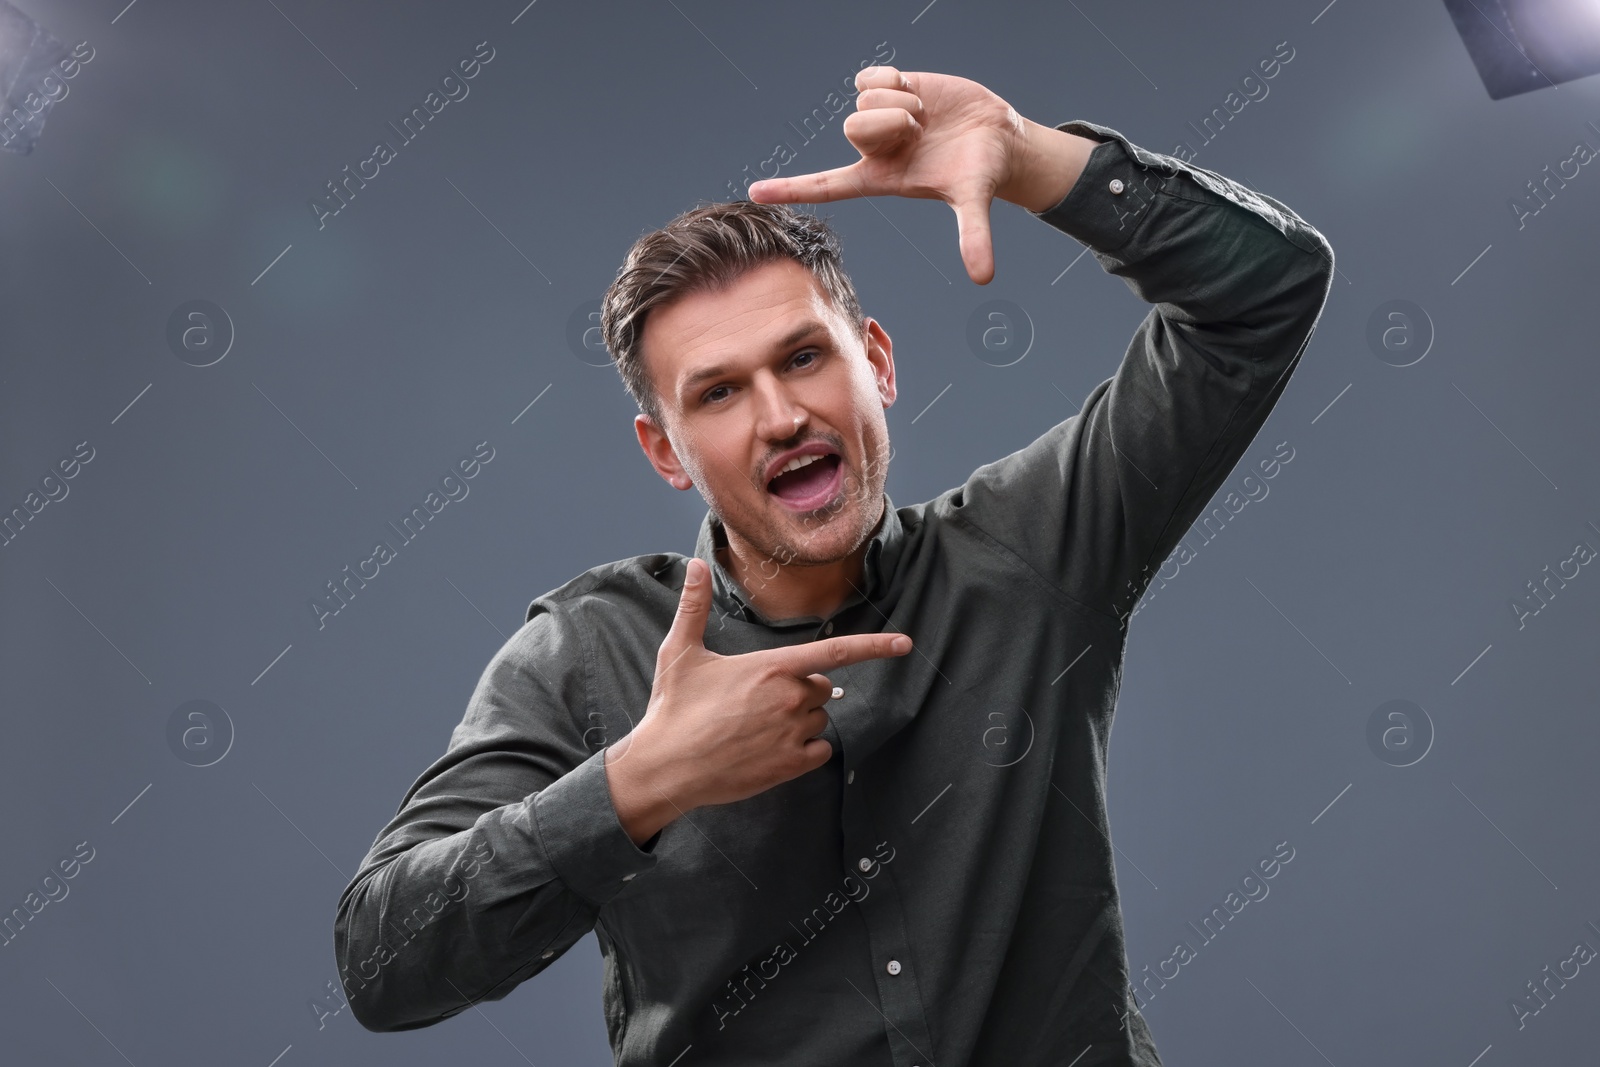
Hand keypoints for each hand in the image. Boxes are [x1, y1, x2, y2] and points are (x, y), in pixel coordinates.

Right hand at [604, 558, 912, 842]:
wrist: (666, 766)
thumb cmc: (673, 708)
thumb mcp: (679, 652)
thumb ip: (693, 606)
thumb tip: (696, 565)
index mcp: (772, 667)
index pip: (835, 652)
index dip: (875, 646)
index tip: (905, 644)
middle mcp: (790, 699)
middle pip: (822, 687)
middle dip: (800, 690)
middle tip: (756, 701)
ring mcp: (792, 734)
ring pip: (820, 720)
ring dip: (800, 721)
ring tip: (756, 727)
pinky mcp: (789, 766)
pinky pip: (820, 752)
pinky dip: (804, 750)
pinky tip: (770, 749)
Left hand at [747, 66, 1059, 284]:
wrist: (995, 134)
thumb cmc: (980, 171)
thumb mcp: (972, 200)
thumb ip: (974, 237)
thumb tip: (984, 278)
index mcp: (878, 178)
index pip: (826, 186)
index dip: (791, 188)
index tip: (755, 193)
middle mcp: (871, 149)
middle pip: (852, 127)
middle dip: (892, 124)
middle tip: (919, 132)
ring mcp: (876, 117)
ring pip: (863, 101)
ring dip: (902, 105)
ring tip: (924, 118)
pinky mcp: (886, 89)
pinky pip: (869, 77)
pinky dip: (894, 82)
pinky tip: (914, 92)